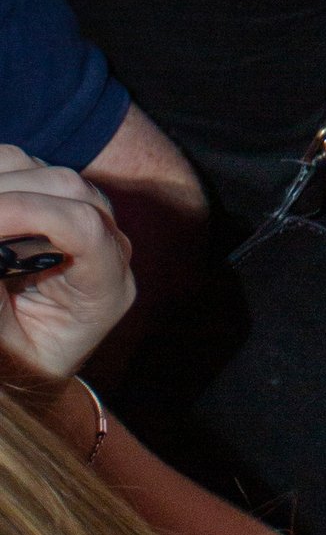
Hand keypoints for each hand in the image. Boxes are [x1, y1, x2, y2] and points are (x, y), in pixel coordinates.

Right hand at [0, 148, 135, 395]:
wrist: (30, 366)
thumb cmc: (20, 365)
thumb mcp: (4, 350)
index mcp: (107, 290)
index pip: (86, 228)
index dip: (31, 212)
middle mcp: (107, 245)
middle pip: (67, 188)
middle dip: (5, 194)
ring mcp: (84, 217)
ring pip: (43, 171)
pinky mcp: (54, 203)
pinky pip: (22, 168)